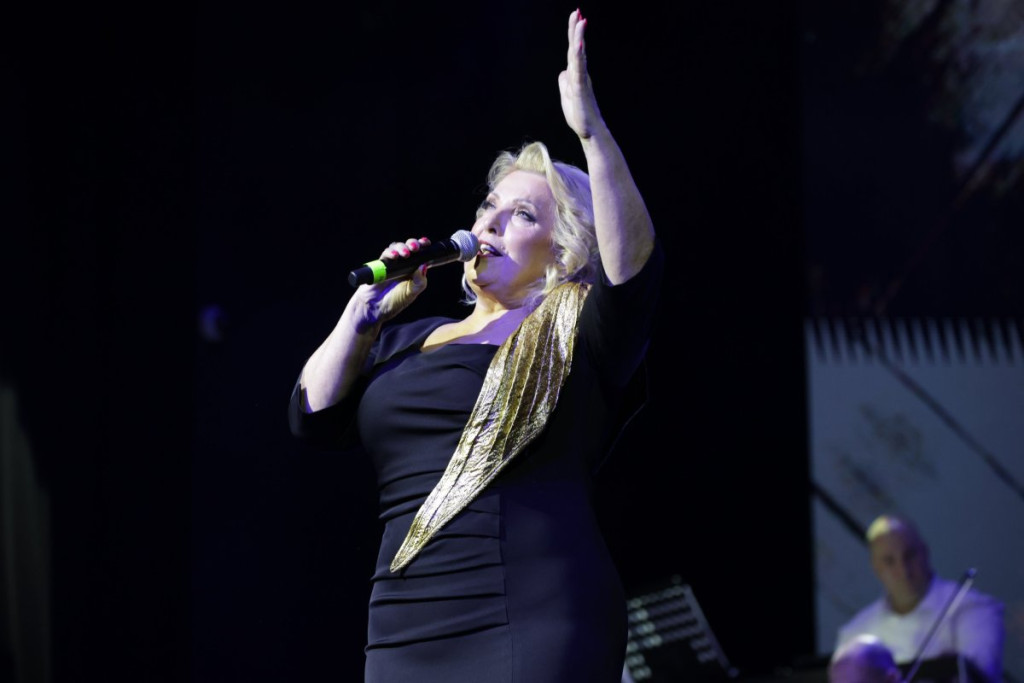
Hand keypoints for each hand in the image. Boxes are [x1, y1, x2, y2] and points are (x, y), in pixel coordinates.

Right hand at [351, 237, 430, 331]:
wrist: (376, 308)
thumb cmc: (395, 301)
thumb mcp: (411, 293)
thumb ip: (419, 281)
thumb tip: (424, 266)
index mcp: (414, 270)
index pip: (421, 255)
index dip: (423, 246)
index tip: (426, 243)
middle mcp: (404, 264)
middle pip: (409, 247)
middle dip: (413, 243)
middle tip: (415, 248)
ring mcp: (393, 263)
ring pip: (397, 247)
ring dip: (402, 247)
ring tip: (405, 254)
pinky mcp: (381, 264)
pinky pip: (386, 254)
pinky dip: (390, 253)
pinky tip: (394, 256)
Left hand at [558, 9, 603, 139]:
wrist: (588, 131)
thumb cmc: (579, 115)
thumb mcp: (567, 95)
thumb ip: (565, 81)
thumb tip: (563, 71)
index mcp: (576, 74)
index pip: (573, 50)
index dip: (573, 34)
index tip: (576, 17)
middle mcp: (580, 73)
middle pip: (576, 48)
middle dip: (576, 29)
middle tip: (577, 12)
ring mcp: (581, 80)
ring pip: (579, 55)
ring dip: (579, 38)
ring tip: (581, 21)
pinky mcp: (581, 88)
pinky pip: (580, 70)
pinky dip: (579, 57)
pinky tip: (579, 46)